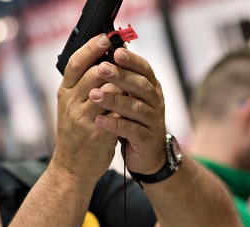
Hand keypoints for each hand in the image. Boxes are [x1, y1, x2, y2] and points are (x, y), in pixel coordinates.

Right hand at [53, 34, 120, 180]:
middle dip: (114, 64)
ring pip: (107, 91)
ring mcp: (83, 118)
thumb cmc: (77, 133)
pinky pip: (116, 112)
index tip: (106, 38)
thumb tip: (104, 62)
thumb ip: (84, 85)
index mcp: (64, 92)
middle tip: (126, 56)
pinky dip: (127, 105)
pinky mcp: (97, 133)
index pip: (74, 63)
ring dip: (123, 84)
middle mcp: (70, 102)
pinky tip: (135, 102)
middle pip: (93, 73)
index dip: (90, 49)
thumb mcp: (74, 106)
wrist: (73, 166)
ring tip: (133, 80)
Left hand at [88, 45, 166, 174]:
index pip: (144, 69)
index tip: (115, 51)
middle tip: (102, 69)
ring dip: (114, 100)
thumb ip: (123, 77)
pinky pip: (132, 130)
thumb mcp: (130, 97)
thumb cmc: (134, 120)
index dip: (131, 60)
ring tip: (94, 95)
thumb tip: (111, 49)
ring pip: (136, 107)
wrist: (147, 154)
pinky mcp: (147, 139)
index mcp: (150, 87)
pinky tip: (99, 120)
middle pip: (141, 86)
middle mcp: (155, 102)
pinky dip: (115, 124)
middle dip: (121, 76)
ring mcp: (153, 121)